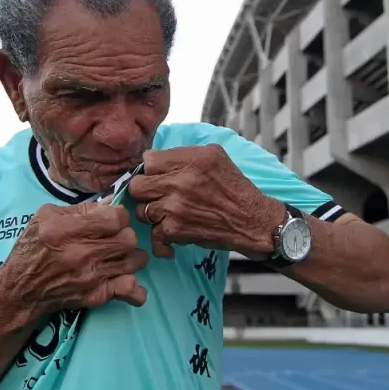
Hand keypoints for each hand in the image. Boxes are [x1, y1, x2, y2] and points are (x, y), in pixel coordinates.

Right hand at [0, 201, 149, 317]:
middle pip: (129, 238)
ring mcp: (91, 277)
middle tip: (115, 237)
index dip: (118, 215)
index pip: (115, 218)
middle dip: (125, 234)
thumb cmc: (33, 248)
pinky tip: (127, 279)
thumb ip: (80, 209)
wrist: (20, 290)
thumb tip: (110, 203)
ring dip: (132, 256)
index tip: (112, 219)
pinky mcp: (96, 296)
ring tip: (121, 255)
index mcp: (67, 230)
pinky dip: (135, 287)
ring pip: (135, 261)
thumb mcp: (46, 217)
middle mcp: (82, 254)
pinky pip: (130, 290)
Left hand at [127, 144, 283, 258]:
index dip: (151, 169)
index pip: (148, 160)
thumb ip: (185, 154)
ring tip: (168, 213)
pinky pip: (153, 232)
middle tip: (156, 194)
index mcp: (190, 160)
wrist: (251, 220)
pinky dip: (161, 235)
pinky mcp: (175, 230)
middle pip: (137, 186)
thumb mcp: (215, 155)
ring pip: (141, 210)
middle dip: (145, 191)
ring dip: (152, 213)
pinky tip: (173, 230)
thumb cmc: (234, 187)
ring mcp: (174, 208)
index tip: (158, 175)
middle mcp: (180, 182)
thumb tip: (156, 158)